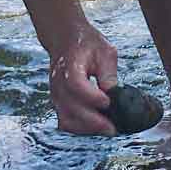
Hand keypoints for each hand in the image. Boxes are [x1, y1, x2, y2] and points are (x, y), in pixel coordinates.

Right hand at [45, 17, 119, 135]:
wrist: (65, 39)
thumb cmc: (87, 44)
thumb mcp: (104, 51)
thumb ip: (108, 73)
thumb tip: (114, 94)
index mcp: (69, 66)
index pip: (76, 85)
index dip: (91, 97)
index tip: (108, 102)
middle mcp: (58, 84)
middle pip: (71, 108)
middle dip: (93, 121)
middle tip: (113, 127)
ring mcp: (56, 96)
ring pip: (67, 120)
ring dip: (87, 129)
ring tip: (107, 130)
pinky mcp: (58, 104)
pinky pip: (66, 122)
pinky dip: (81, 129)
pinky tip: (97, 128)